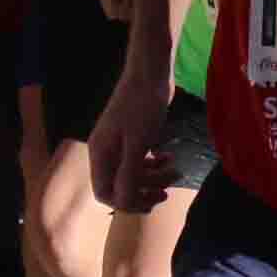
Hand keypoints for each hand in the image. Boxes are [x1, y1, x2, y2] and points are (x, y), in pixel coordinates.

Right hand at [86, 63, 178, 214]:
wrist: (150, 73)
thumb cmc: (142, 106)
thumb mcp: (138, 143)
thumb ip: (129, 174)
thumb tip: (123, 202)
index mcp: (101, 154)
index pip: (104, 193)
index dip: (125, 203)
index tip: (149, 202)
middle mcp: (105, 152)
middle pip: (120, 186)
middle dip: (145, 191)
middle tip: (168, 190)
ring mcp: (118, 144)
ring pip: (133, 175)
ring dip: (155, 178)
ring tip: (176, 170)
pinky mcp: (132, 137)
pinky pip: (139, 161)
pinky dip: (154, 165)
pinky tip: (168, 156)